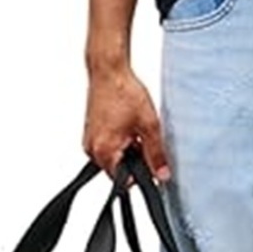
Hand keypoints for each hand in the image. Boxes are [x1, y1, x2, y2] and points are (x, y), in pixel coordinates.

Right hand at [83, 66, 171, 180]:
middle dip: (135, 158)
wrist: (108, 71)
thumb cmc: (123, 92)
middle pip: (119, 169)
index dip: (141, 173)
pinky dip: (119, 140)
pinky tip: (125, 123)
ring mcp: (89, 141)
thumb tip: (162, 174)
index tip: (150, 161)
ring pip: (114, 157)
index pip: (124, 181)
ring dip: (127, 148)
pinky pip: (107, 146)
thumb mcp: (149, 125)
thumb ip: (156, 154)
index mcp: (104, 151)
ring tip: (133, 126)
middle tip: (143, 136)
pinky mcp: (90, 133)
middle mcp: (92, 149)